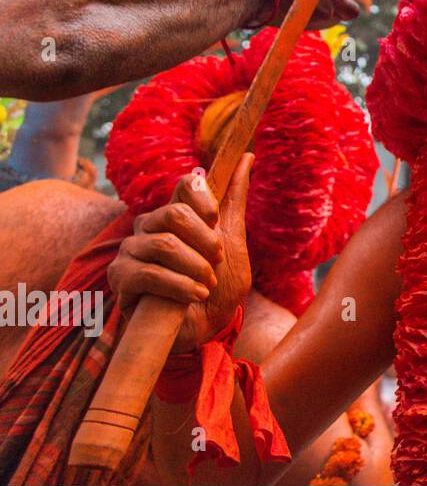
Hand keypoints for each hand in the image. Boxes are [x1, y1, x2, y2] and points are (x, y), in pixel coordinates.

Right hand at [107, 154, 253, 353]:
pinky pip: (148, 273)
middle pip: (174, 212)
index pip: (185, 185)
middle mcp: (149, 225)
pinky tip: (194, 295)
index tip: (217, 221)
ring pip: (164, 244)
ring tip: (207, 284)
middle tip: (218, 261)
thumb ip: (234, 199)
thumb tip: (247, 156)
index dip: (205, 200)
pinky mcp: (120, 278)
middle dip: (205, 240)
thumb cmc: (218, 284)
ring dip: (196, 268)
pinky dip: (179, 285)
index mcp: (175, 212)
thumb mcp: (233, 240)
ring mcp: (131, 250)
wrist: (204, 329)